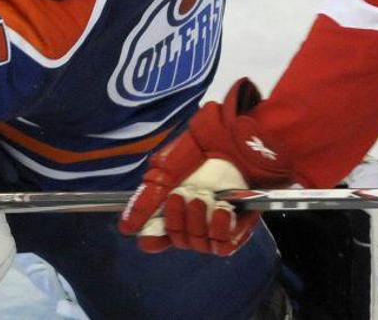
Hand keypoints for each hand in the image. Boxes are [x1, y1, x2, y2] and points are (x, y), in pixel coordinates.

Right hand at [119, 78, 290, 255]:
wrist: (250, 132)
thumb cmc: (213, 137)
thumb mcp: (172, 160)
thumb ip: (150, 193)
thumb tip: (127, 226)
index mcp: (181, 195)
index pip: (162, 230)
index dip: (153, 236)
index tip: (145, 235)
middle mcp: (200, 210)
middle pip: (178, 239)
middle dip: (175, 222)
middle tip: (180, 198)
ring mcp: (221, 218)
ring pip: (199, 244)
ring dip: (196, 223)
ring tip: (202, 199)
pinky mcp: (243, 224)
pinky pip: (224, 246)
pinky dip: (218, 231)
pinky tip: (221, 211)